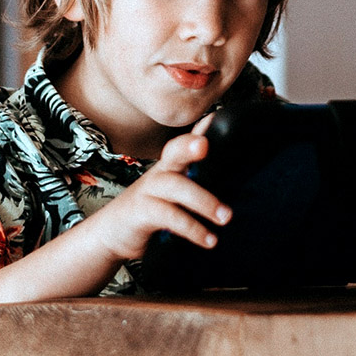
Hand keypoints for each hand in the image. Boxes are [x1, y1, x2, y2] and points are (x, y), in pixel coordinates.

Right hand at [86, 116, 230, 261]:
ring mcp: (148, 191)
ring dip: (203, 201)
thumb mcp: (177, 195)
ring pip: (175, 186)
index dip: (202, 128)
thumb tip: (242, 186)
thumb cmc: (152, 211)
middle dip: (189, 146)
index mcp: (172, 166)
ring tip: (226, 217)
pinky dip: (191, 228)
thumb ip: (200, 184)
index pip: (187, 142)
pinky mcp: (141, 213)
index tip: (218, 116)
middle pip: (174, 152)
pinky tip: (208, 239)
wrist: (112, 233)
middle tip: (205, 146)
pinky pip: (168, 216)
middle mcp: (160, 172)